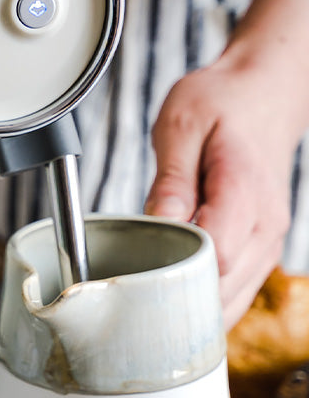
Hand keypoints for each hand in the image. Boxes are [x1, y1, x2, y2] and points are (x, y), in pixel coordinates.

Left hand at [146, 48, 308, 326]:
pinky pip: (234, 293)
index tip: (136, 261)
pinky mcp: (261, 251)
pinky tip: (170, 287)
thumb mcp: (182, 125)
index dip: (173, 267)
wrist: (264, 95)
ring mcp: (268, 243)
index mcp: (244, 192)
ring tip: (147, 285)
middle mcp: (266, 226)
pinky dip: (203, 299)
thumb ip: (171, 179)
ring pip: (230, 301)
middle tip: (130, 284)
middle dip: (174, 294)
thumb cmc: (221, 105)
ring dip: (188, 301)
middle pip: (221, 289)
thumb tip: (160, 221)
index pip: (215, 257)